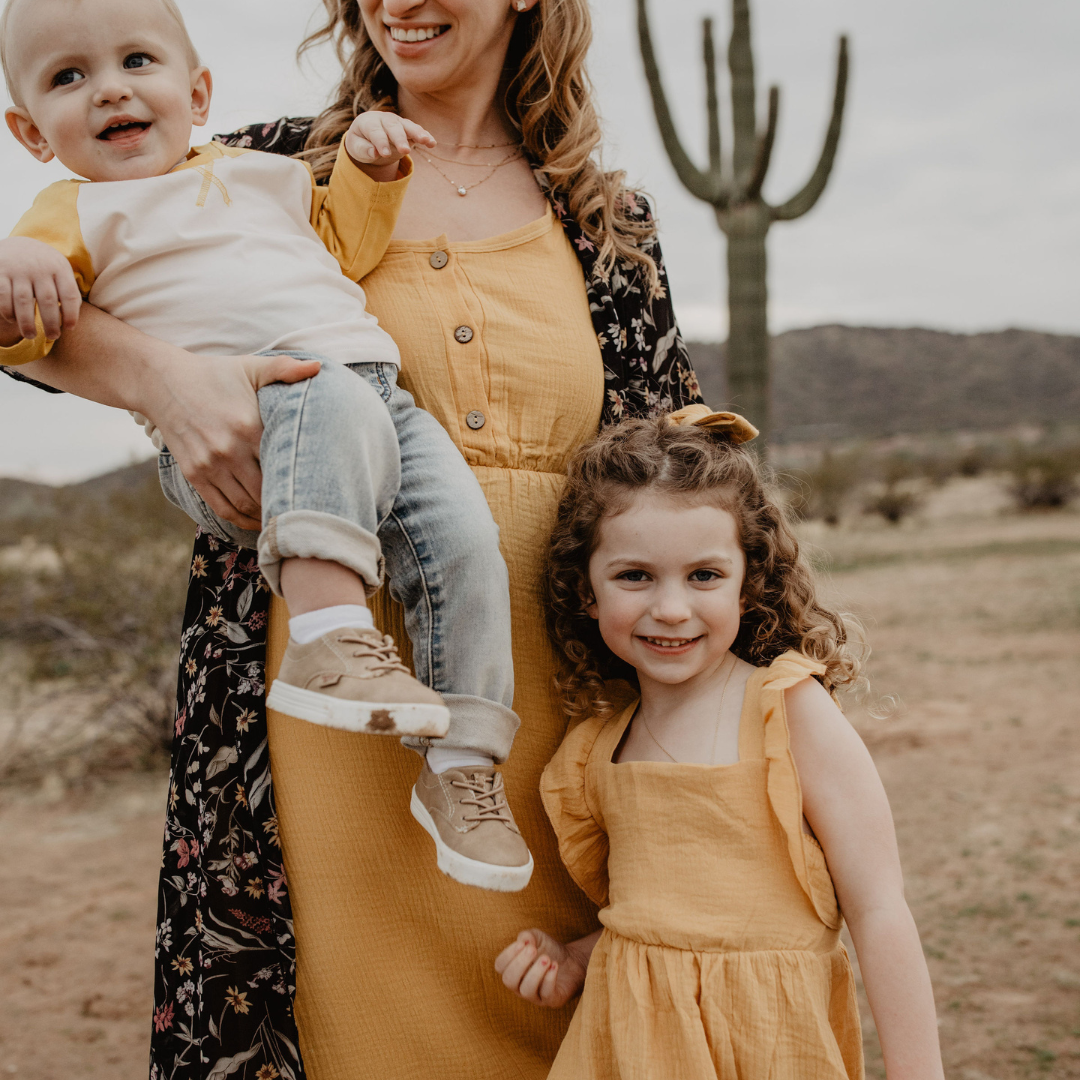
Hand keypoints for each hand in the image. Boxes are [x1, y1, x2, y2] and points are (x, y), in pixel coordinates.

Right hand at [0, 236, 81, 345]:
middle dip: (51, 323)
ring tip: (31, 336)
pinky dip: (8, 311)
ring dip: (27, 322)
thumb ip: (68, 293)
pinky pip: (4, 296)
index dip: (71, 314)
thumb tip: (70, 322)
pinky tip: (13, 320)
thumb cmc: (46, 267)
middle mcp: (39, 268)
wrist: (19, 244)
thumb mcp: (61, 272)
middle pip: (48, 300)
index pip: (69, 295)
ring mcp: (18, 269)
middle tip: (53, 336)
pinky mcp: (0, 272)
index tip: (69, 328)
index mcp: (59, 268)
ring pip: (24, 301)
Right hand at [150, 352, 320, 530]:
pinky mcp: (194, 474)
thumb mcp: (251, 367)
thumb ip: (286, 369)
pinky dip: (242, 520)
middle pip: (267, 490)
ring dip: (267, 516)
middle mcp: (229, 449)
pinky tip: (258, 522)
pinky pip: (222, 507)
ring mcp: (210, 465)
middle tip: (310, 509)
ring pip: (246, 504)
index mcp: (249, 426)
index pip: (283, 463)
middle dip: (288, 502)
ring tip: (288, 519)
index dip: (302, 477)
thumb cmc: (215, 374)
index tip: (319, 485)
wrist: (163, 381)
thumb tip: (319, 367)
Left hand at [344, 111, 434, 178]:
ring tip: (426, 141)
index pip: (375, 131)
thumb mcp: (356, 147)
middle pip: (393, 127)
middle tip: (405, 151)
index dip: (380, 142)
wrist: (367, 134)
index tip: (384, 154)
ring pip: (408, 126)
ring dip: (417, 133)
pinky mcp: (408, 129)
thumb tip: (374, 153)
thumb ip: (363, 149)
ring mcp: (398, 122)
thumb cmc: (361, 142)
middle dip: (400, 139)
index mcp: (368, 122)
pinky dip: (425, 136)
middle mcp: (384, 119)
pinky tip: (432, 143)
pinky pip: (417, 131)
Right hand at [495, 929, 587, 1008]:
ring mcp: (535, 995)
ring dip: (535, 972)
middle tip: (533, 950)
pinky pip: (546, 994)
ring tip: (546, 958)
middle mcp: (520, 985)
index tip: (522, 944)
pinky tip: (554, 965)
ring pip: (527, 990)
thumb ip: (527, 936)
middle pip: (509, 980)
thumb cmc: (549, 950)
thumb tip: (523, 941)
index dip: (508, 954)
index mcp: (513, 969)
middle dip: (520, 963)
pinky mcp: (552, 1000)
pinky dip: (549, 979)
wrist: (572, 961)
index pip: (500, 966)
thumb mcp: (537, 938)